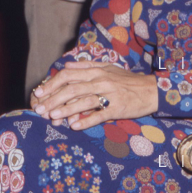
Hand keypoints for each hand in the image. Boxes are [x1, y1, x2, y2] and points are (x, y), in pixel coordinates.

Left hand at [31, 61, 158, 128]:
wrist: (153, 90)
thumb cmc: (129, 80)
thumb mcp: (109, 68)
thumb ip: (87, 66)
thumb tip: (66, 66)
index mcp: (97, 71)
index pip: (68, 75)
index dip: (51, 84)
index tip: (38, 93)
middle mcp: (102, 81)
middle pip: (72, 89)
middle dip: (53, 99)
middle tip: (40, 109)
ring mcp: (110, 95)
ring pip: (84, 101)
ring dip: (66, 110)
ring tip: (52, 117)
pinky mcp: (118, 108)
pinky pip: (100, 115)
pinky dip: (86, 121)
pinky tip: (75, 126)